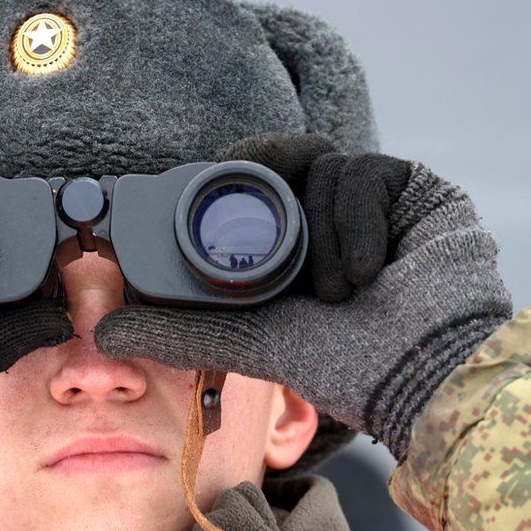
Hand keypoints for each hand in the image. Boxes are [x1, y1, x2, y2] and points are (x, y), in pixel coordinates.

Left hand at [95, 133, 511, 457]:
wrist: (428, 375)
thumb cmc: (344, 364)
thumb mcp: (248, 341)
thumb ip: (178, 334)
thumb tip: (102, 332)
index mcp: (287, 241)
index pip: (250, 181)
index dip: (225, 171)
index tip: (203, 176)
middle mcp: (325, 214)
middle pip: (285, 155)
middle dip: (268, 173)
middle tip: (263, 204)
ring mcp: (368, 200)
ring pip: (323, 164)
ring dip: (321, 228)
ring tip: (335, 291)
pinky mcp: (410, 188)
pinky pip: (368, 171)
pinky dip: (358, 220)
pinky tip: (369, 271)